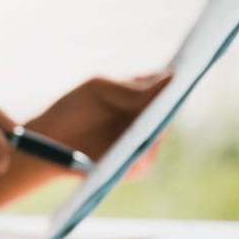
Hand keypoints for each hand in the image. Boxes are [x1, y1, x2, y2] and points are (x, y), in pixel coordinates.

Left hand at [32, 73, 172, 165]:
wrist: (49, 145)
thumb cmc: (72, 110)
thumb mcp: (98, 90)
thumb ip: (131, 88)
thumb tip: (171, 78)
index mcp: (142, 96)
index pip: (168, 87)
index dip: (179, 81)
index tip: (188, 70)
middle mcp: (148, 120)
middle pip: (169, 112)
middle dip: (170, 105)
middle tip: (169, 98)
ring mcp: (144, 145)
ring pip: (159, 137)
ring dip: (155, 131)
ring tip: (149, 123)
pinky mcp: (136, 168)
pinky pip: (146, 161)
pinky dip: (142, 155)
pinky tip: (136, 150)